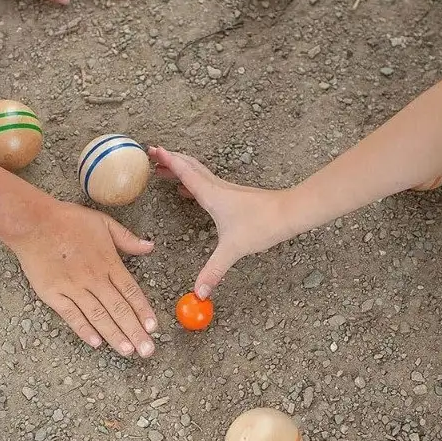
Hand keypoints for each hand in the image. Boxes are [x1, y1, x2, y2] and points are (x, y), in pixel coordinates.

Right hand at [7, 200, 158, 357]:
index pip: (131, 292)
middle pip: (119, 309)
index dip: (143, 311)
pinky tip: (96, 343)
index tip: (153, 328)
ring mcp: (73, 288)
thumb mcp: (103, 223)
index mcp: (108, 263)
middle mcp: (94, 279)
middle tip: (147, 351)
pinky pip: (72, 316)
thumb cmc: (67, 220)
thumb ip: (127, 239)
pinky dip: (84, 330)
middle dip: (135, 332)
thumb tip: (150, 246)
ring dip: (115, 335)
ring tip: (128, 351)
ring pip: (99, 316)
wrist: (33, 222)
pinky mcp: (53, 294)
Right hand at [148, 146, 293, 298]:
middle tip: (152, 156)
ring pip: (198, 173)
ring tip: (166, 172)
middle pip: (189, 167)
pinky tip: (191, 192)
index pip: (184, 172)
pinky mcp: (234, 196)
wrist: (289, 213)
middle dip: (170, 160)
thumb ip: (213, 271)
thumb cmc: (262, 224)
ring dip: (181, 169)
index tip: (152, 149)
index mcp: (211, 195)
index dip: (167, 160)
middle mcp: (217, 188)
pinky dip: (194, 181)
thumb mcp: (233, 249)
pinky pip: (207, 183)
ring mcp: (226, 190)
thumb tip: (199, 292)